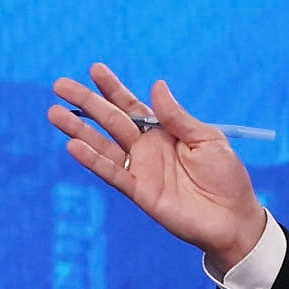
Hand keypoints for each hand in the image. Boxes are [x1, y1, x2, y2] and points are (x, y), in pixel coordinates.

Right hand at [48, 64, 269, 269]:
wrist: (234, 219)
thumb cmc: (226, 177)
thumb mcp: (208, 139)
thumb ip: (178, 116)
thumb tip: (156, 85)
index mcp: (164, 131)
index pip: (132, 105)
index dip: (113, 88)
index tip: (95, 70)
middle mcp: (147, 148)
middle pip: (110, 120)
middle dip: (86, 102)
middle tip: (59, 85)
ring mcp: (140, 170)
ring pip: (103, 145)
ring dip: (78, 130)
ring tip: (54, 113)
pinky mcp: (139, 192)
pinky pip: (112, 173)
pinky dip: (93, 161)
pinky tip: (73, 146)